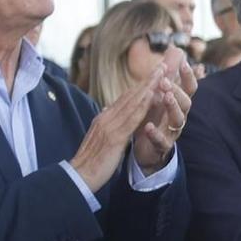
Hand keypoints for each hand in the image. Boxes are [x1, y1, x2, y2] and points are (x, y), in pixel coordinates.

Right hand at [70, 72, 159, 190]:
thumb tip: (108, 111)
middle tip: (161, 65)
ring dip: (148, 87)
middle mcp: (106, 117)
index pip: (124, 99)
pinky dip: (142, 105)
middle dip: (146, 80)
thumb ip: (105, 124)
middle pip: (130, 95)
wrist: (79, 176)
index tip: (152, 75)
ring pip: (132, 102)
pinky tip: (152, 97)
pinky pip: (131, 118)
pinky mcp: (114, 137)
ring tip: (161, 74)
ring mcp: (109, 126)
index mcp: (103, 118)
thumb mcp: (98, 138)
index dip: (140, 86)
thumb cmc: (90, 161)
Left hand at [132, 48, 195, 171]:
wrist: (148, 149)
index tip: (183, 62)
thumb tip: (178, 50)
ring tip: (165, 97)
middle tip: (165, 81)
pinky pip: (162, 141)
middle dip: (177, 90)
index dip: (188, 75)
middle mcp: (179, 116)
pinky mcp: (162, 146)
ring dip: (172, 108)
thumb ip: (170, 73)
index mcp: (178, 103)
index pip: (189, 88)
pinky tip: (148, 127)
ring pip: (178, 120)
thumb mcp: (162, 93)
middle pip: (186, 103)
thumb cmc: (157, 116)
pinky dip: (155, 134)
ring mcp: (172, 132)